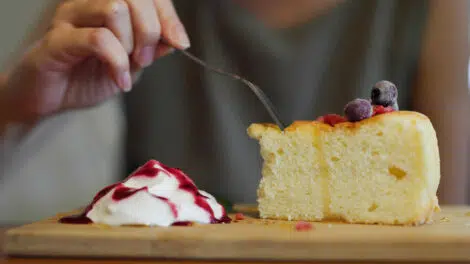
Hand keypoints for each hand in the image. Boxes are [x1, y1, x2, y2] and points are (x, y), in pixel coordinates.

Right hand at [2, 0, 189, 122]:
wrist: (51, 100)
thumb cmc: (87, 76)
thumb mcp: (131, 64)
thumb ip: (151, 48)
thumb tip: (176, 38)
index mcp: (107, 4)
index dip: (167, 15)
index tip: (179, 42)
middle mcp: (88, 3)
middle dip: (150, 30)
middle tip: (145, 59)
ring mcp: (71, 17)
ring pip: (114, 8)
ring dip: (130, 43)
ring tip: (128, 67)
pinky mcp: (57, 39)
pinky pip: (98, 39)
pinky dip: (116, 62)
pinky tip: (119, 80)